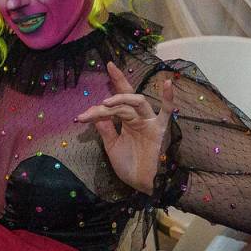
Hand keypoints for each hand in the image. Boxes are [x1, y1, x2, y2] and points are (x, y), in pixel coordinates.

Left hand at [75, 62, 174, 192]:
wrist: (139, 183)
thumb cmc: (128, 164)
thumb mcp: (112, 146)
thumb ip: (106, 130)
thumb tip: (95, 114)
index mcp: (126, 120)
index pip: (114, 105)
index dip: (98, 106)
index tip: (81, 116)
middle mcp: (137, 117)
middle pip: (126, 96)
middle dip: (118, 82)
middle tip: (109, 67)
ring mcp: (148, 122)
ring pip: (137, 102)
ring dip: (122, 99)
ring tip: (105, 103)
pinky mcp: (158, 129)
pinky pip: (166, 112)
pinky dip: (168, 98)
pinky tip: (167, 83)